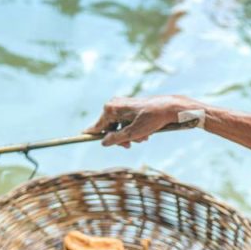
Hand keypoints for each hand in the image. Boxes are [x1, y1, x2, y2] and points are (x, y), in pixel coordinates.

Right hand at [84, 95, 202, 147]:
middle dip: (120, 138)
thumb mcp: (133, 133)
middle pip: (108, 128)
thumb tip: (103, 143)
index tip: (80, 136)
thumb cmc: (152, 119)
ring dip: (129, 136)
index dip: (91, 134)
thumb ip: (116, 139)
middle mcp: (114, 105)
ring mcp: (122, 105)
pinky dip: (133, 130)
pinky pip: (125, 123)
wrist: (169, 108)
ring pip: (119, 127)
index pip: (97, 125)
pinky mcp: (130, 107)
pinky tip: (145, 133)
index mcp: (111, 109)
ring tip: (142, 138)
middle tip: (130, 145)